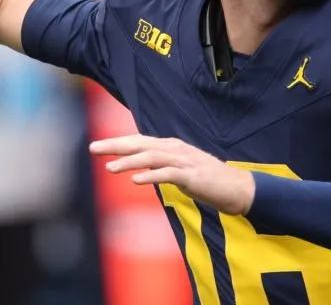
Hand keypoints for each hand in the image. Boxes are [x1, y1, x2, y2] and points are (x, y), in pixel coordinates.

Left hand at [89, 134, 255, 215]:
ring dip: (129, 161)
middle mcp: (175, 149)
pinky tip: (136, 181)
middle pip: (141, 144)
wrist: (236, 188)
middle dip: (116, 145)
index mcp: (171, 147)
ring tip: (110, 168)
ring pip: (151, 157)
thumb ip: (162, 166)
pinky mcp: (192, 176)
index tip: (97, 146)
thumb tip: (142, 168)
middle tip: (93, 148)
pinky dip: (150, 176)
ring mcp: (184, 161)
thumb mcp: (180, 170)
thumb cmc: (207, 180)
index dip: (117, 143)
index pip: (139, 141)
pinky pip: (167, 174)